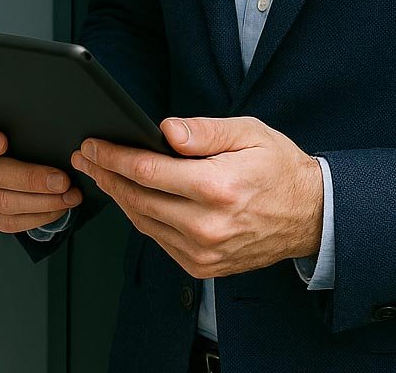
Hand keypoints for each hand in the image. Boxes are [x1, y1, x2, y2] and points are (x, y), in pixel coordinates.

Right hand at [0, 113, 82, 232]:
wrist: (18, 149)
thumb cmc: (17, 127)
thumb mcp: (15, 113)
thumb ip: (19, 114)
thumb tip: (47, 115)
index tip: (1, 142)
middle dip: (29, 179)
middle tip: (59, 180)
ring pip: (1, 201)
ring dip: (41, 201)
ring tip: (68, 195)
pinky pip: (8, 221)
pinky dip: (38, 216)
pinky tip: (58, 207)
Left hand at [70, 115, 321, 278]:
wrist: (310, 215)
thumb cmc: (278, 167)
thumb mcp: (249, 132)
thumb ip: (204, 130)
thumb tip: (164, 129)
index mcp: (218, 188)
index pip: (149, 171)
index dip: (115, 156)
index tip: (93, 144)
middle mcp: (208, 225)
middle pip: (138, 199)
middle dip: (106, 174)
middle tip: (85, 156)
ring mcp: (204, 251)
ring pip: (144, 222)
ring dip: (117, 197)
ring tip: (100, 173)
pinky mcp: (203, 266)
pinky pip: (159, 240)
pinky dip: (140, 217)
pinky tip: (130, 197)